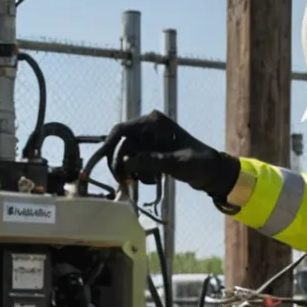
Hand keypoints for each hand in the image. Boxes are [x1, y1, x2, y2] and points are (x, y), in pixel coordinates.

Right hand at [104, 111, 240, 205]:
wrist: (212, 171)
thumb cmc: (198, 163)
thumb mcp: (175, 163)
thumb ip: (150, 161)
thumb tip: (126, 164)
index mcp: (154, 122)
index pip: (121, 131)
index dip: (106, 147)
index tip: (93, 164)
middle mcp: (148, 127)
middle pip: (121, 146)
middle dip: (121, 166)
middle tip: (124, 184)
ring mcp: (149, 139)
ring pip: (127, 156)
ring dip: (134, 172)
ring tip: (151, 181)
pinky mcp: (151, 150)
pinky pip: (135, 162)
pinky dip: (140, 173)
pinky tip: (155, 180)